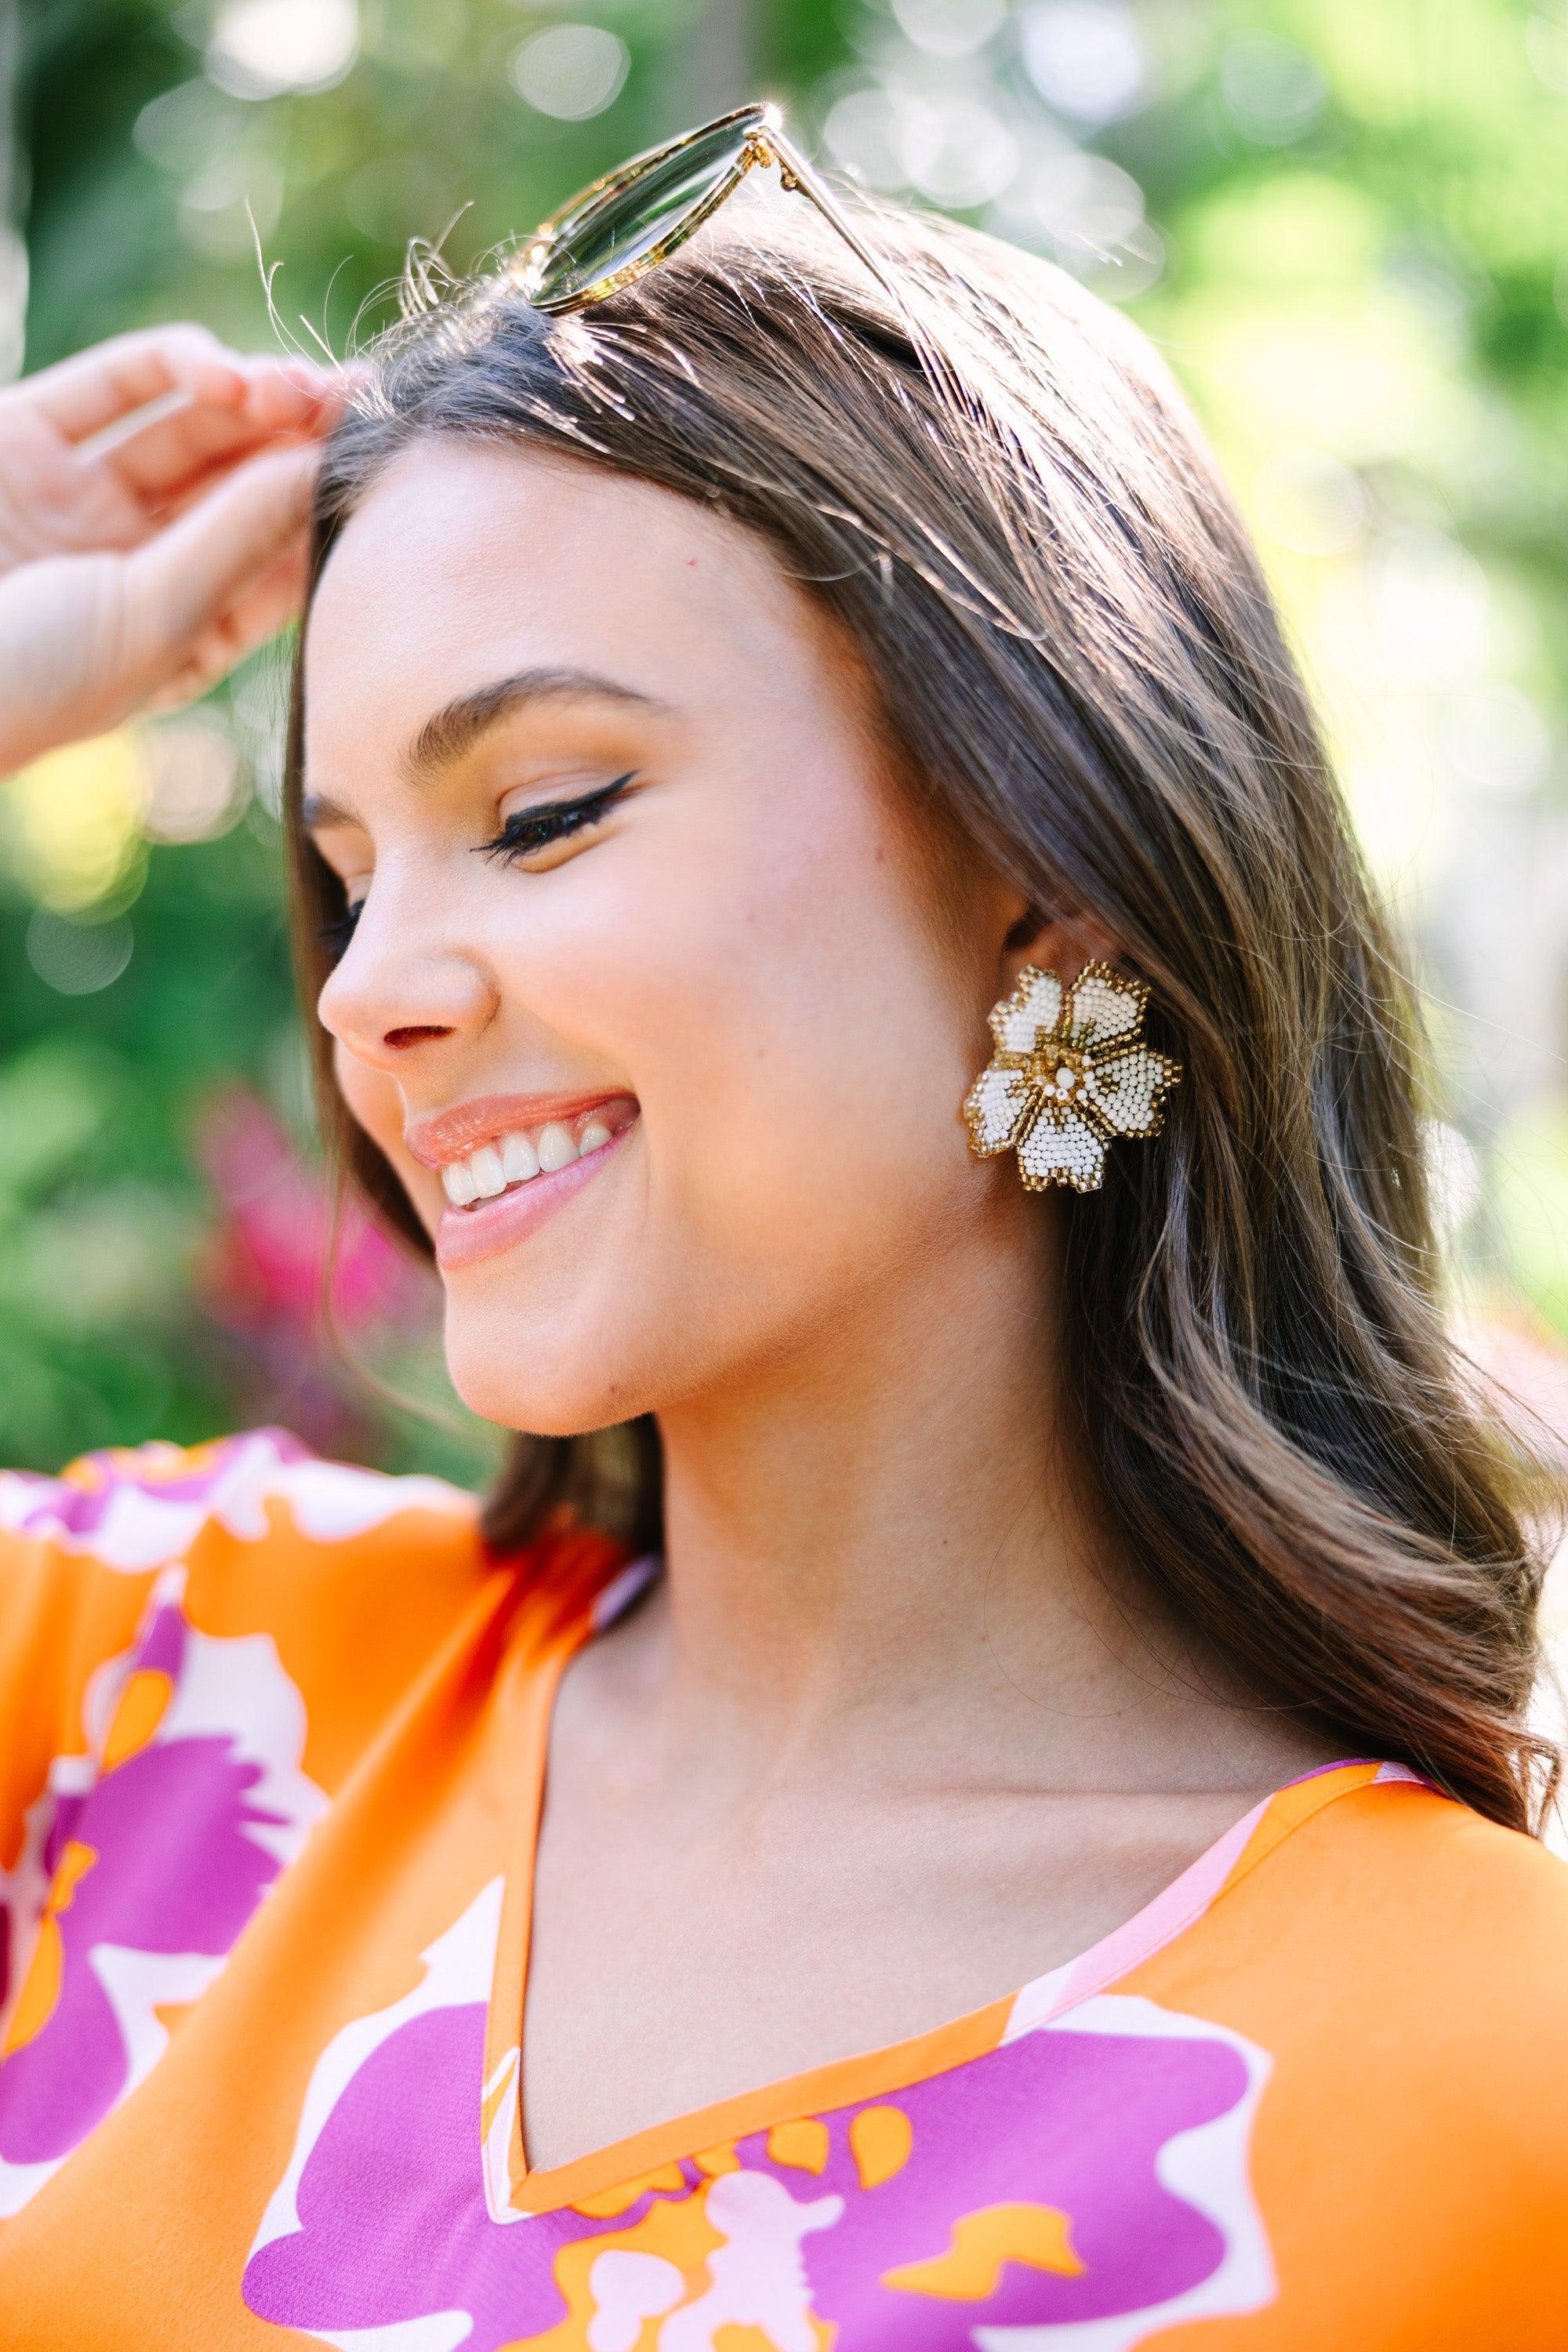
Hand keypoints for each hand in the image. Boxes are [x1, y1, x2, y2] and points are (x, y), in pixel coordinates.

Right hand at [0, 324, 344, 776]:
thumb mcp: (152, 618)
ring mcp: (82, 495)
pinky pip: (120, 382)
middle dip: (301, 439)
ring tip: (297, 387)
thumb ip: (233, 538)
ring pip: (191, 428)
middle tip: (359, 400)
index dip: (329, 509)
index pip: (279, 560)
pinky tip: (224, 375)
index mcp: (180, 630)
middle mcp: (137, 560)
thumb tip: (314, 465)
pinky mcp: (26, 433)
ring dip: (253, 398)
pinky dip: (178, 365)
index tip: (387, 466)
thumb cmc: (28, 678)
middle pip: (242, 484)